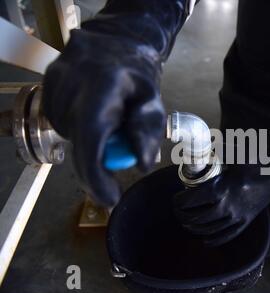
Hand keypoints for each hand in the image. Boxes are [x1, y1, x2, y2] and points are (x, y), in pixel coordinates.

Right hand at [42, 2, 188, 205]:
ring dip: (88, 144)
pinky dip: (78, 131)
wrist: (113, 43)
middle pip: (77, 144)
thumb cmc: (138, 77)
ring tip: (107, 124)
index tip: (110, 199)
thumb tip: (142, 164)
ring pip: (69, 137)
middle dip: (95, 171)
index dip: (96, 174)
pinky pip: (61, 126)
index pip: (91, 137)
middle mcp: (71, 84)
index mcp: (101, 85)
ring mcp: (53, 85)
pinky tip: (91, 116)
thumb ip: (147, 131)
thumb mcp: (153, 102)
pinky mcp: (45, 89)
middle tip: (113, 180)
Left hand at [173, 140, 269, 246]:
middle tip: (177, 210)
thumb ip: (216, 150)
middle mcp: (227, 207)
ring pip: (208, 230)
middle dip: (182, 216)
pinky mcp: (245, 222)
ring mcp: (237, 217)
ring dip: (193, 228)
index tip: (175, 198)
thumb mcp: (235, 152)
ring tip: (186, 222)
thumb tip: (199, 145)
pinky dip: (212, 240)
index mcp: (221, 189)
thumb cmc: (258, 161)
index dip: (179, 202)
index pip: (191, 201)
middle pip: (196, 218)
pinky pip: (225, 237)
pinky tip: (204, 239)